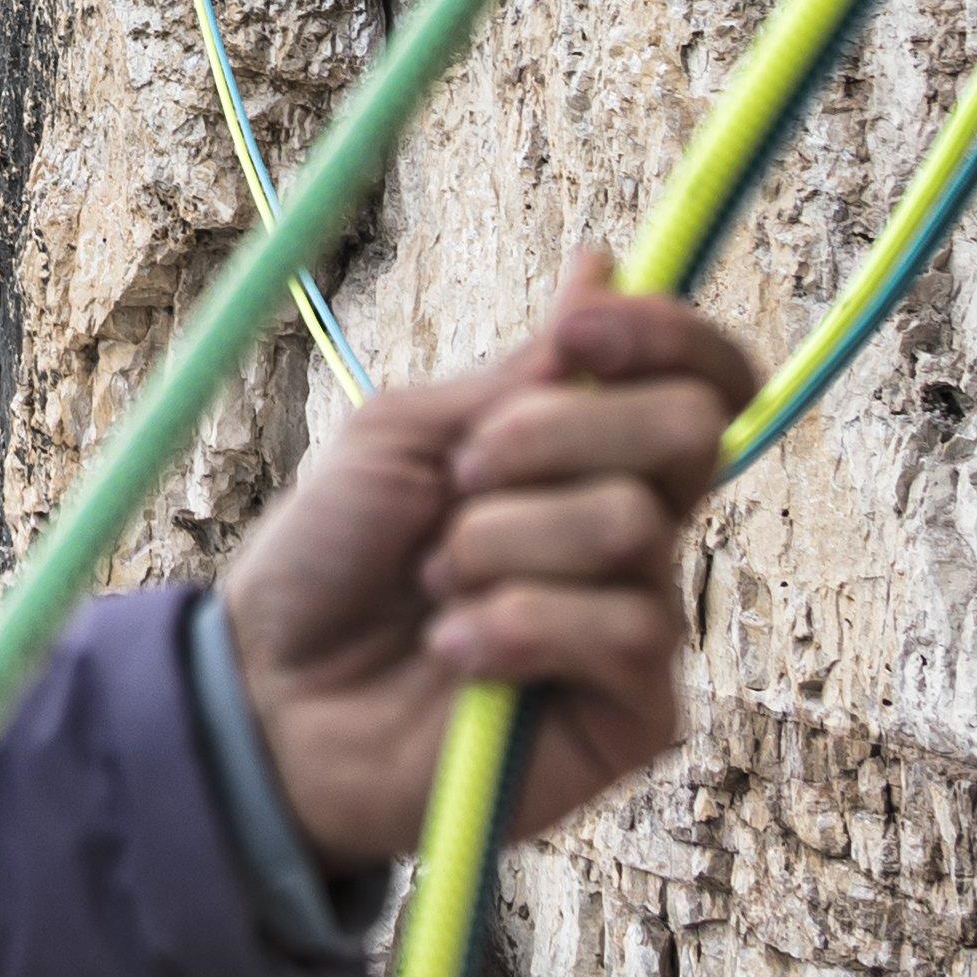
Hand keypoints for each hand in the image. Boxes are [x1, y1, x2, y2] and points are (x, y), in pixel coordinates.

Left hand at [212, 253, 753, 869]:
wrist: (274, 691)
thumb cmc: (331, 557)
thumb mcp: (407, 435)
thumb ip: (519, 375)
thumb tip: (604, 262)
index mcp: (588, 455)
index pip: (702, 380)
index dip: (668, 335)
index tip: (579, 328)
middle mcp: (632, 531)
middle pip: (689, 430)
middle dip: (554, 434)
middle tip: (459, 478)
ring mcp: (640, 620)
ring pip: (629, 526)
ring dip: (500, 543)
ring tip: (435, 586)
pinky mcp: (636, 714)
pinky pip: (624, 631)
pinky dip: (515, 627)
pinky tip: (455, 652)